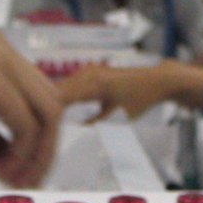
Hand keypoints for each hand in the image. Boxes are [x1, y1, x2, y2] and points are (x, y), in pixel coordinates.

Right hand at [0, 21, 61, 186]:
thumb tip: (10, 162)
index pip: (33, 95)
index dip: (35, 137)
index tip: (18, 171)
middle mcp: (0, 50)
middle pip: (49, 103)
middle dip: (45, 150)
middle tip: (26, 183)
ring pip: (48, 111)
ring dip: (39, 154)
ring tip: (16, 180)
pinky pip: (26, 121)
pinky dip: (23, 152)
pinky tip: (3, 170)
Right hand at [57, 62, 180, 121]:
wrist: (156, 80)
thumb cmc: (140, 100)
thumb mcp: (117, 117)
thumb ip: (93, 124)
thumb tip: (74, 131)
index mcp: (93, 84)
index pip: (61, 99)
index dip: (52, 114)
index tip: (48, 130)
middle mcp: (87, 74)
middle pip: (58, 92)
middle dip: (50, 108)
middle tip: (45, 129)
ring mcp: (88, 71)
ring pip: (63, 88)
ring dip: (56, 102)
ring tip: (50, 121)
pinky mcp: (91, 72)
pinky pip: (71, 85)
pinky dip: (65, 97)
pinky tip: (62, 110)